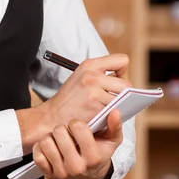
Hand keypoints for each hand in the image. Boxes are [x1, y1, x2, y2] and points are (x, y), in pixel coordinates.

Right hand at [16, 53, 130, 153]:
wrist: (51, 117)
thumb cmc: (69, 100)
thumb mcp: (81, 77)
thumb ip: (102, 75)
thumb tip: (127, 83)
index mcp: (89, 65)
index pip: (122, 60)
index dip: (123, 72)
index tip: (116, 81)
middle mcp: (92, 75)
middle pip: (127, 84)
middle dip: (124, 94)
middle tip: (112, 101)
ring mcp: (94, 91)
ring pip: (123, 100)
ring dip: (118, 107)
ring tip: (104, 109)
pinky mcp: (96, 108)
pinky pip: (115, 112)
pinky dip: (110, 116)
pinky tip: (100, 117)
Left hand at [32, 109, 122, 178]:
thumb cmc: (100, 154)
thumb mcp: (111, 141)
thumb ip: (114, 126)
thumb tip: (115, 111)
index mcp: (93, 157)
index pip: (78, 127)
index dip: (76, 123)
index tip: (77, 127)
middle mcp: (77, 167)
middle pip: (59, 132)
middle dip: (62, 128)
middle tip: (67, 133)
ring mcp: (62, 173)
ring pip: (46, 142)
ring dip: (51, 137)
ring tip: (59, 140)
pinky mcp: (49, 175)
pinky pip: (37, 154)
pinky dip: (41, 147)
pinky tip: (50, 148)